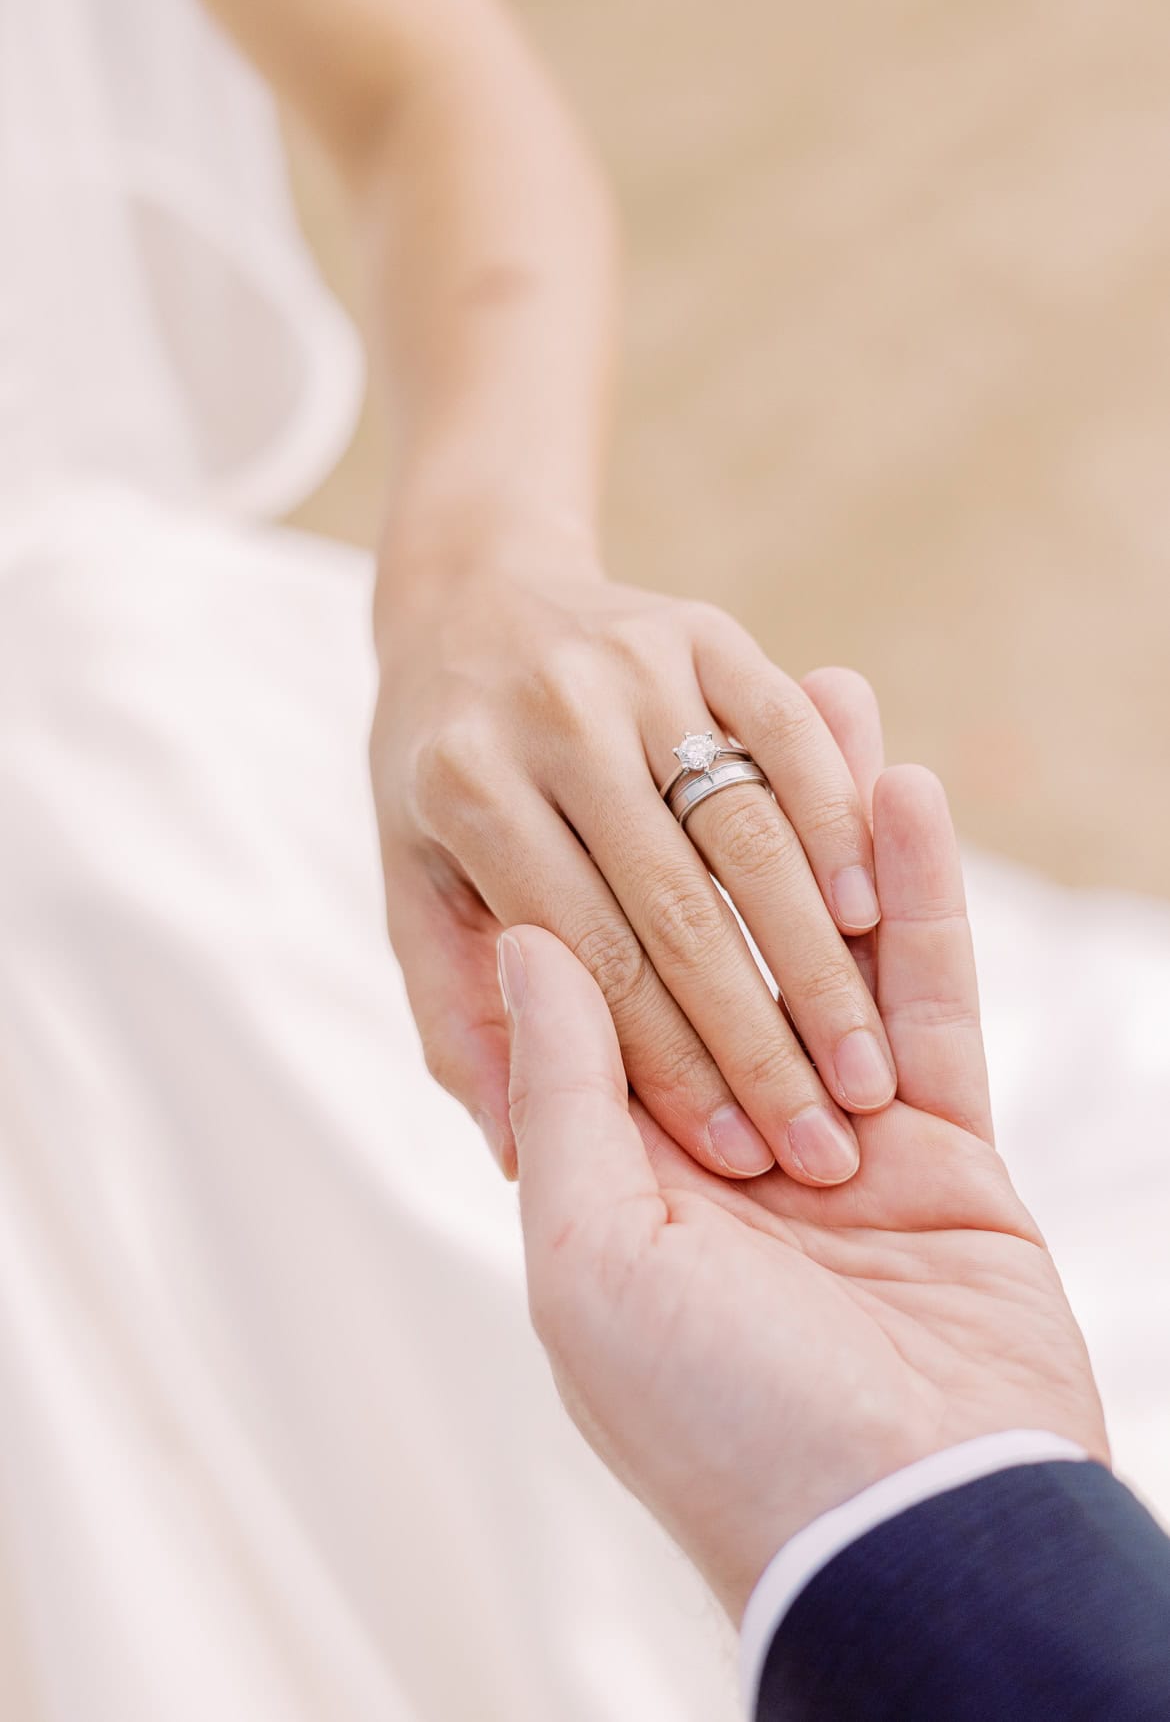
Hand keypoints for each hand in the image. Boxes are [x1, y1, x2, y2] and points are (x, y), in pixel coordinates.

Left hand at [372, 558, 894, 1186]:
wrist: (471, 600)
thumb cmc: (445, 783)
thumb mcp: (416, 897)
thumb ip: (464, 1021)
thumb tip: (512, 1157)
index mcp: (467, 792)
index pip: (590, 957)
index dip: (667, 1066)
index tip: (735, 1157)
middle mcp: (549, 717)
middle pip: (674, 906)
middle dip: (756, 1040)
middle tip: (819, 1143)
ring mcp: (633, 662)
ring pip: (744, 828)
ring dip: (815, 955)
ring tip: (861, 1064)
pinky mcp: (704, 629)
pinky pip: (787, 736)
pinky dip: (837, 822)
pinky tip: (868, 914)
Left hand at [501, 763, 1108, 1621]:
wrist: (901, 1533)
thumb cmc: (715, 1421)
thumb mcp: (593, 1258)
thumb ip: (567, 1092)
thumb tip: (531, 941)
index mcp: (623, 1167)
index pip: (603, 985)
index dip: (597, 864)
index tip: (585, 754)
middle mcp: (725, 1133)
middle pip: (718, 933)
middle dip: (716, 814)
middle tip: (712, 690)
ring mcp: (840, 1125)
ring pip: (827, 937)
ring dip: (824, 815)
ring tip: (827, 688)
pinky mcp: (944, 1137)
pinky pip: (927, 989)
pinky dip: (915, 888)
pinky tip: (900, 785)